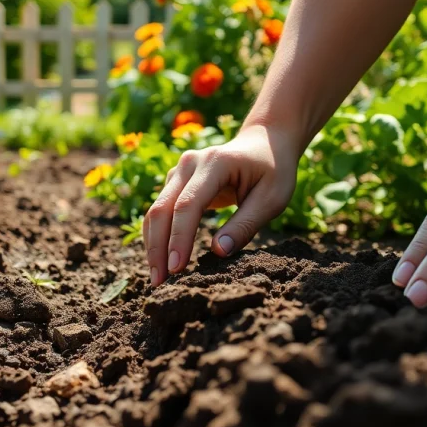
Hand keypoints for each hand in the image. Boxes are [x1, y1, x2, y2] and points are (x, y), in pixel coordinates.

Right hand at [144, 124, 298, 286]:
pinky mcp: (175, 181)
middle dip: (158, 247)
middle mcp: (189, 163)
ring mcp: (179, 170)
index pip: (188, 205)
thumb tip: (219, 252)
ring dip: (153, 245)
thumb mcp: (272, 199)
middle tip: (159, 283)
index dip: (179, 238)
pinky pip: (160, 210)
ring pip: (156, 210)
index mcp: (215, 163)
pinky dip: (158, 236)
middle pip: (163, 208)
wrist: (265, 143)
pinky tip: (160, 260)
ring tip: (157, 278)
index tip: (176, 269)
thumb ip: (245, 225)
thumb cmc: (273, 171)